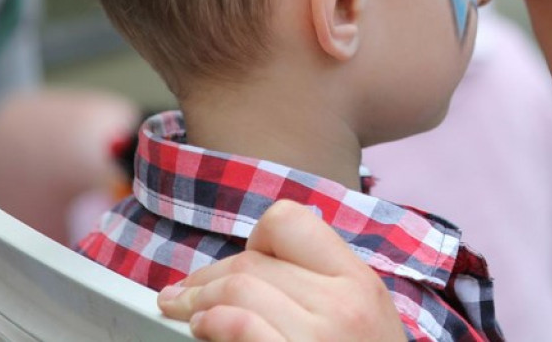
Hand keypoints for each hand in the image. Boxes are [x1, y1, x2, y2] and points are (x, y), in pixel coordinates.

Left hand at [158, 200, 404, 341]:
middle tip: (186, 295)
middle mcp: (343, 303)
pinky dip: (213, 322)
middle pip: (252, 261)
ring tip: (187, 313)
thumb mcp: (365, 317)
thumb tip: (257, 263)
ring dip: (199, 299)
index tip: (245, 264)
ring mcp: (317, 337)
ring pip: (239, 287)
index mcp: (358, 281)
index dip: (257, 241)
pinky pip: (241, 324)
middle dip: (208, 276)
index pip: (290, 222)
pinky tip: (203, 330)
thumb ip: (324, 286)